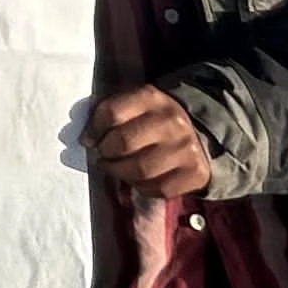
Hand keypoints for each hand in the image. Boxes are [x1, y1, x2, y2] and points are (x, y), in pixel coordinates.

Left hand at [86, 83, 213, 197]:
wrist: (199, 130)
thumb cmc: (153, 117)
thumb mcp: (134, 104)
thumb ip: (110, 114)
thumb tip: (87, 140)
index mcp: (152, 98)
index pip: (111, 112)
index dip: (94, 130)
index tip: (88, 140)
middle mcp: (172, 122)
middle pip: (124, 142)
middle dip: (106, 153)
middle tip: (104, 156)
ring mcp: (186, 149)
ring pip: (140, 170)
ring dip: (120, 173)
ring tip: (116, 169)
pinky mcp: (196, 173)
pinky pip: (158, 189)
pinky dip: (142, 187)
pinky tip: (138, 179)